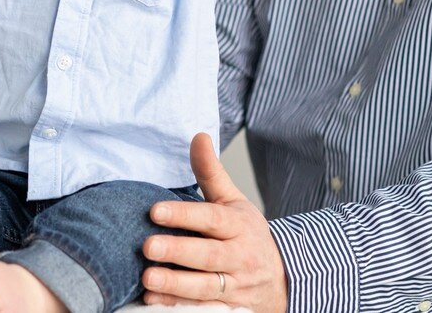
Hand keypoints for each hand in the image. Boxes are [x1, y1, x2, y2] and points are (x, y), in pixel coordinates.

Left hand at [140, 133, 286, 311]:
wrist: (285, 280)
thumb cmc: (249, 236)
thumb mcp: (234, 202)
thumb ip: (212, 173)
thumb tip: (197, 136)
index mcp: (238, 226)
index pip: (211, 218)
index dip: (184, 215)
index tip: (154, 210)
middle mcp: (239, 256)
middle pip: (208, 255)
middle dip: (178, 251)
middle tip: (147, 246)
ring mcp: (235, 286)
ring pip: (205, 287)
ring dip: (175, 285)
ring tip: (147, 278)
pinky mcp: (229, 308)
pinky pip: (203, 309)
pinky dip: (177, 306)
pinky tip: (152, 300)